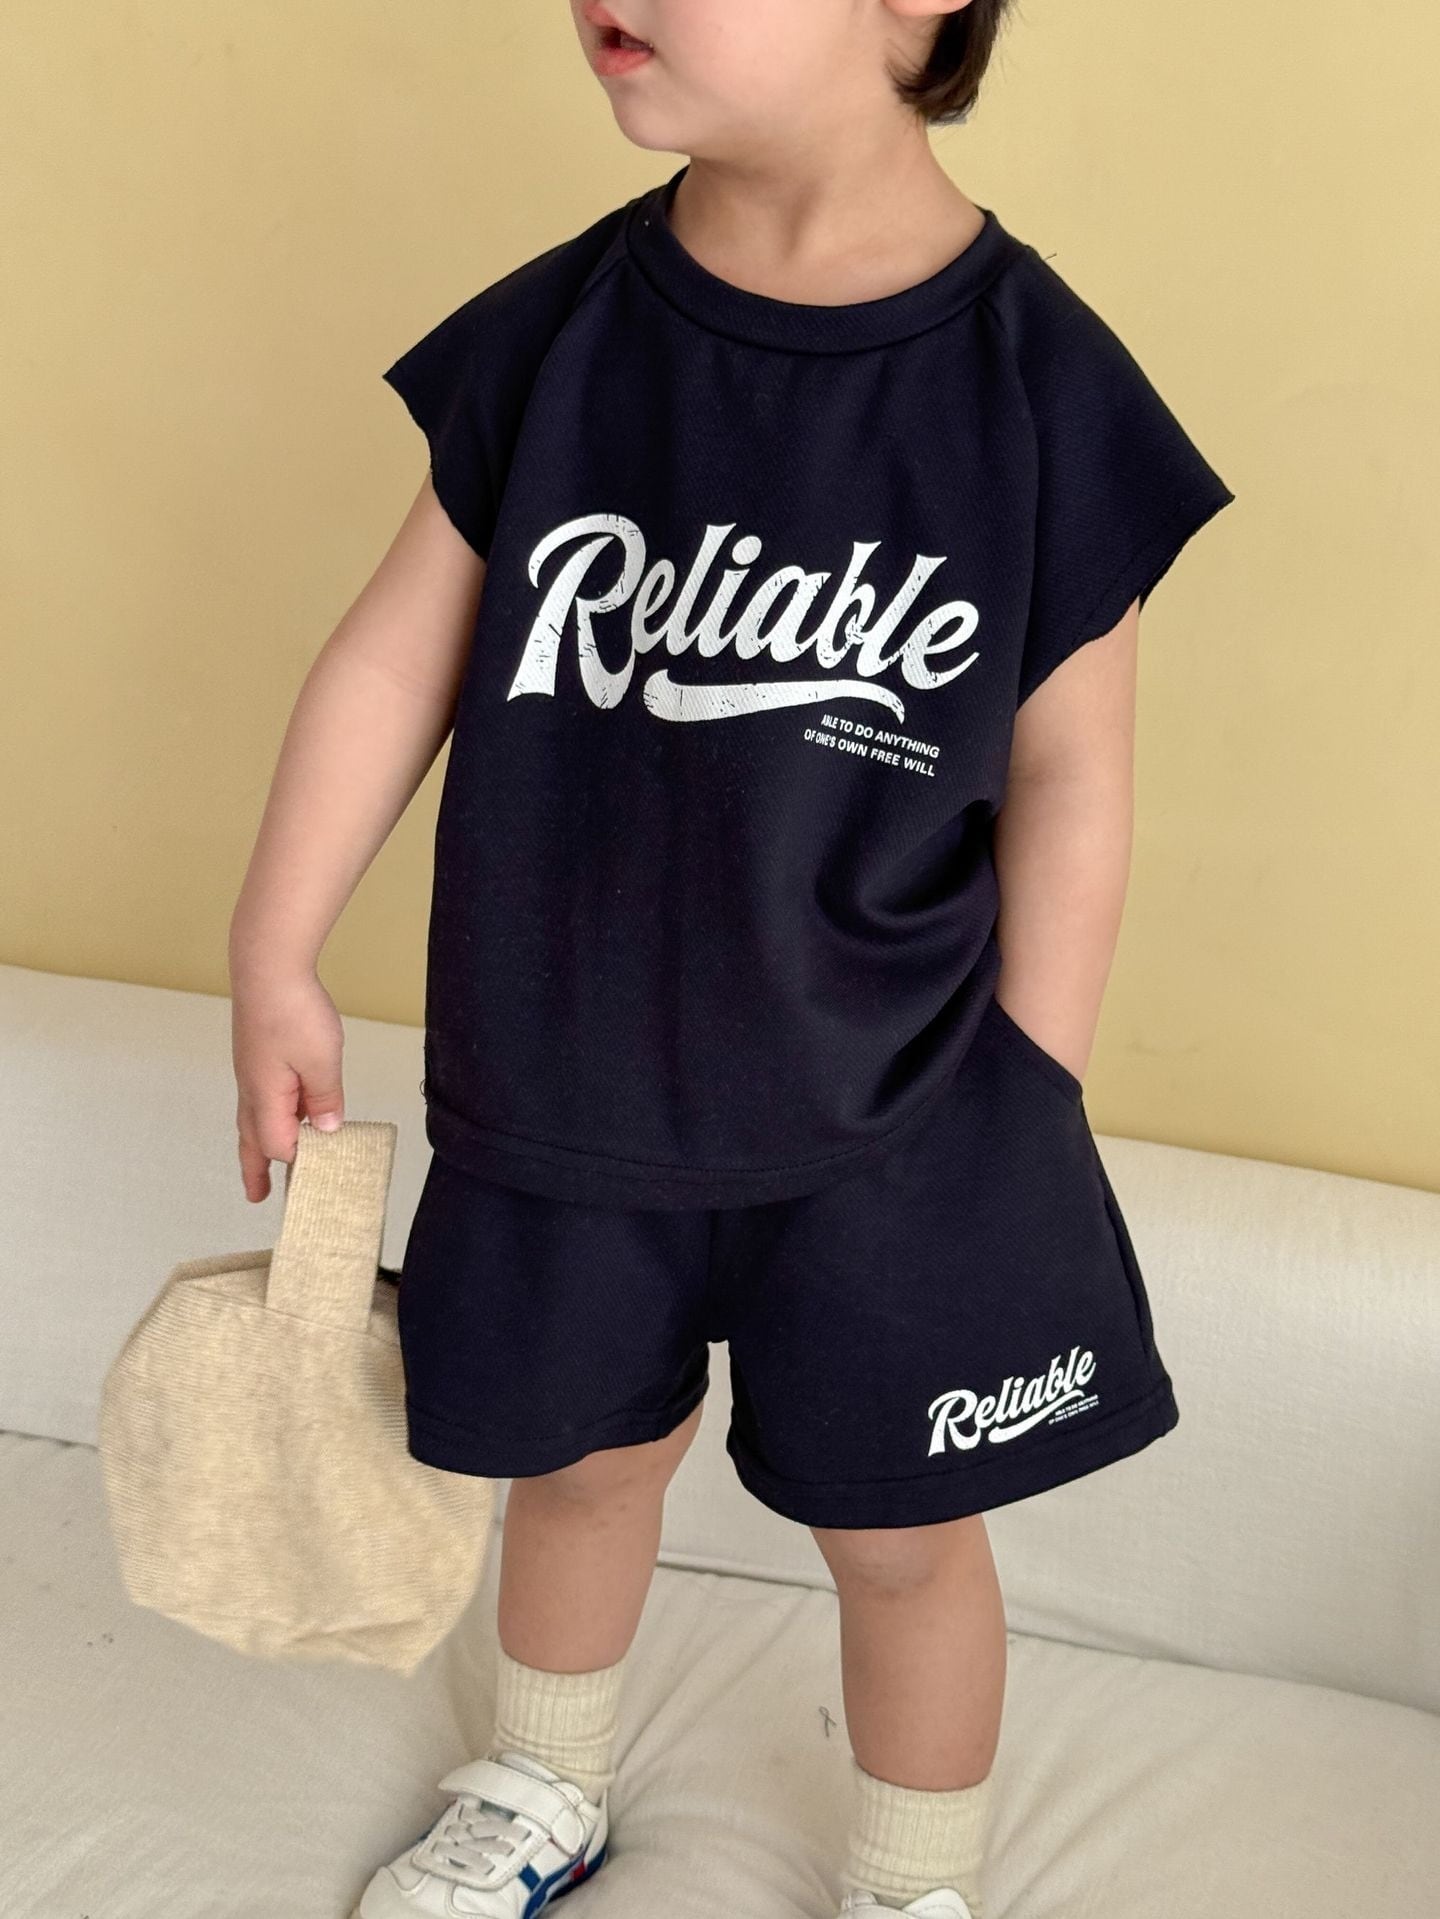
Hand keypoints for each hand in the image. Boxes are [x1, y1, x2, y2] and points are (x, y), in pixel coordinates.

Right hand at [231, 968, 345, 1201]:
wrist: (266, 964)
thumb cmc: (291, 1010)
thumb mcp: (322, 1060)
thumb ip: (325, 1099)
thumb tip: (326, 1130)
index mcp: (265, 1098)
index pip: (281, 1147)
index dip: (300, 1164)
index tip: (319, 1181)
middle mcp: (251, 1088)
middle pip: (252, 1139)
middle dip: (256, 1169)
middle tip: (256, 1196)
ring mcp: (251, 1070)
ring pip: (253, 1117)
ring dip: (260, 1143)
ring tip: (267, 1164)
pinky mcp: (257, 1054)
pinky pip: (261, 1095)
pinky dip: (270, 1114)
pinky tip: (286, 1110)